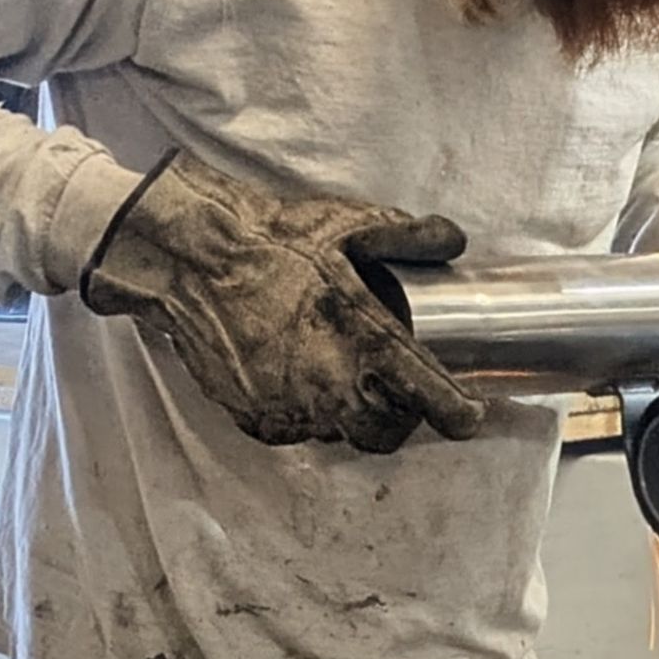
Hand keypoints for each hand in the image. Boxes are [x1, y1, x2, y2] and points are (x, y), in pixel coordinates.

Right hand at [82, 152, 487, 454]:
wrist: (189, 258)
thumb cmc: (271, 239)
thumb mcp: (348, 224)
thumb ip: (408, 237)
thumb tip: (452, 240)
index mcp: (366, 344)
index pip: (430, 400)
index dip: (458, 414)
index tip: (469, 413)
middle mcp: (331, 389)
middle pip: (387, 435)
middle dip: (401, 418)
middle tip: (399, 390)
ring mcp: (290, 410)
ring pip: (340, 433)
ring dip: (351, 413)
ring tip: (342, 374)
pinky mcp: (254, 419)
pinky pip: (296, 428)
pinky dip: (306, 411)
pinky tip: (299, 375)